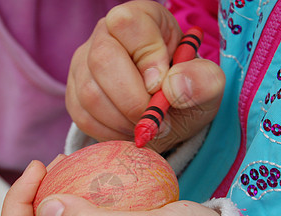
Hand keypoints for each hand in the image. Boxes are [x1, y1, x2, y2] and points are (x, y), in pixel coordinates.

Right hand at [66, 1, 224, 152]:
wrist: (167, 115)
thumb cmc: (186, 92)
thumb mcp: (207, 86)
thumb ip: (202, 80)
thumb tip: (173, 85)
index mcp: (141, 18)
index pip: (128, 23)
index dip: (147, 58)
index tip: (162, 86)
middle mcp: (105, 35)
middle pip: (102, 60)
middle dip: (133, 100)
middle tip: (156, 118)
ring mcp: (83, 64)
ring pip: (90, 93)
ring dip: (123, 120)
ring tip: (145, 125)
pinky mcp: (73, 93)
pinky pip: (82, 116)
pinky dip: (109, 132)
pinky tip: (128, 129)